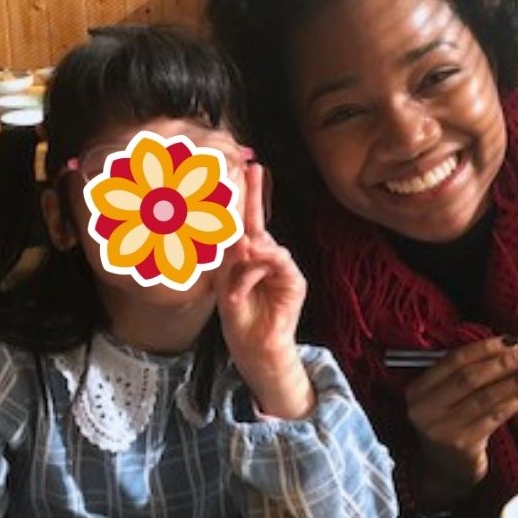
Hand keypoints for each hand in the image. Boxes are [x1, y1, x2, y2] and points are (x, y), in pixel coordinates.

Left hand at [216, 162, 314, 418]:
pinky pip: (278, 262)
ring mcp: (282, 268)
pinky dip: (258, 269)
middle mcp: (266, 257)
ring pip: (264, 245)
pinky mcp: (294, 282)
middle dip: (255, 195)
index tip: (238, 169)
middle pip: (258, 222)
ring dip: (247, 253)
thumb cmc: (238, 317)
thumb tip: (231, 236)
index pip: (244, 221)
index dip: (242, 196)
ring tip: (239, 256)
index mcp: (248, 256)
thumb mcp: (224, 283)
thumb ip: (227, 258)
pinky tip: (244, 278)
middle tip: (253, 169)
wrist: (254, 348)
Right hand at [405, 336, 517, 500]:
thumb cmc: (450, 425)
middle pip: (470, 377)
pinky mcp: (462, 445)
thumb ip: (464, 374)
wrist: (444, 470)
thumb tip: (510, 348)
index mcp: (417, 390)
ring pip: (486, 396)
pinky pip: (495, 416)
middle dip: (506, 362)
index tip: (513, 340)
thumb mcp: (445, 398)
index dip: (485, 348)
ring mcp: (442, 429)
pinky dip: (517, 401)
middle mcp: (424, 409)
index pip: (454, 361)